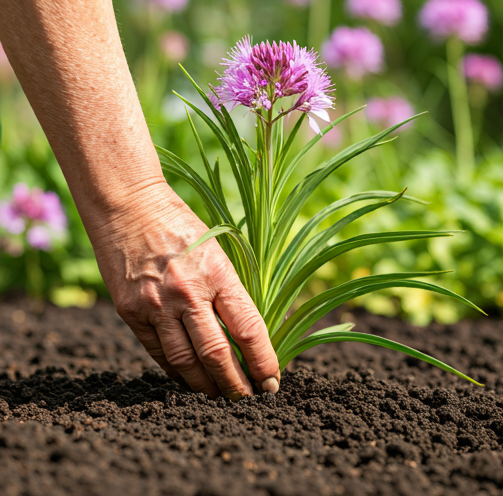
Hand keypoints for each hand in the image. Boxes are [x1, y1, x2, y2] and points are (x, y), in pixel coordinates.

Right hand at [89, 183, 279, 399]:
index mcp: (217, 273)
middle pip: (217, 354)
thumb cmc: (181, 225)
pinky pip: (158, 353)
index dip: (264, 360)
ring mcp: (156, 305)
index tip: (271, 381)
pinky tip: (188, 380)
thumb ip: (234, 289)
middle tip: (247, 399)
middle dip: (236, 384)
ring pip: (185, 362)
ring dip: (205, 386)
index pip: (248, 329)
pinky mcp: (130, 312)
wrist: (128, 206)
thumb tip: (256, 331)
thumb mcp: (218, 249)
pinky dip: (176, 372)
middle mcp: (187, 292)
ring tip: (218, 397)